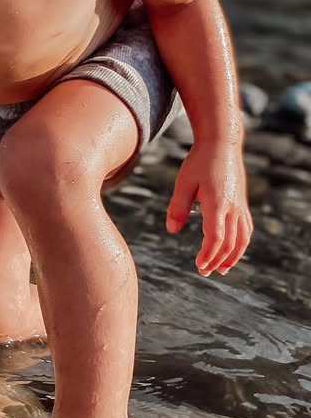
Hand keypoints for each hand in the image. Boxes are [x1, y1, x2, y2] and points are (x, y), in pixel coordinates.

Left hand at [166, 140, 251, 275]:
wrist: (222, 145)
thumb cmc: (199, 163)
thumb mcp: (183, 183)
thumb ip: (177, 208)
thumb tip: (172, 231)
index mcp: (217, 204)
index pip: (215, 237)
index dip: (208, 255)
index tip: (199, 266)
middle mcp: (233, 208)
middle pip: (230, 243)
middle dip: (217, 261)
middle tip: (204, 272)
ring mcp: (240, 207)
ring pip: (242, 240)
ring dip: (233, 257)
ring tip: (221, 269)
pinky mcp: (242, 205)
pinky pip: (246, 230)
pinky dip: (240, 245)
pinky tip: (232, 251)